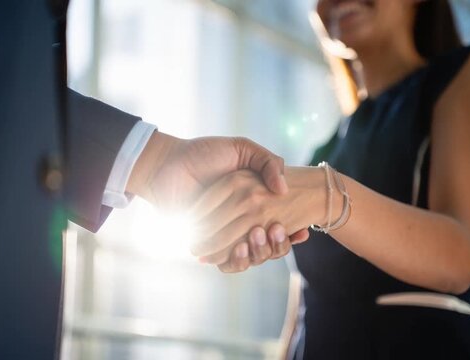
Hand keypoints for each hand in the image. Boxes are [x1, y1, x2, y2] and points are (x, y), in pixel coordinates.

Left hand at [126, 131, 306, 267]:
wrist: (168, 164)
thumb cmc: (205, 153)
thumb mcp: (242, 148)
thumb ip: (267, 162)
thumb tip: (284, 189)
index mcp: (253, 202)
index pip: (278, 223)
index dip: (290, 231)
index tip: (301, 230)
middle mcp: (240, 221)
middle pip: (267, 245)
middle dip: (276, 244)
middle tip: (277, 231)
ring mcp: (223, 234)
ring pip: (249, 257)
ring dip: (258, 253)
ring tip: (257, 236)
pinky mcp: (206, 243)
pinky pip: (226, 261)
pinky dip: (236, 260)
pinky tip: (241, 248)